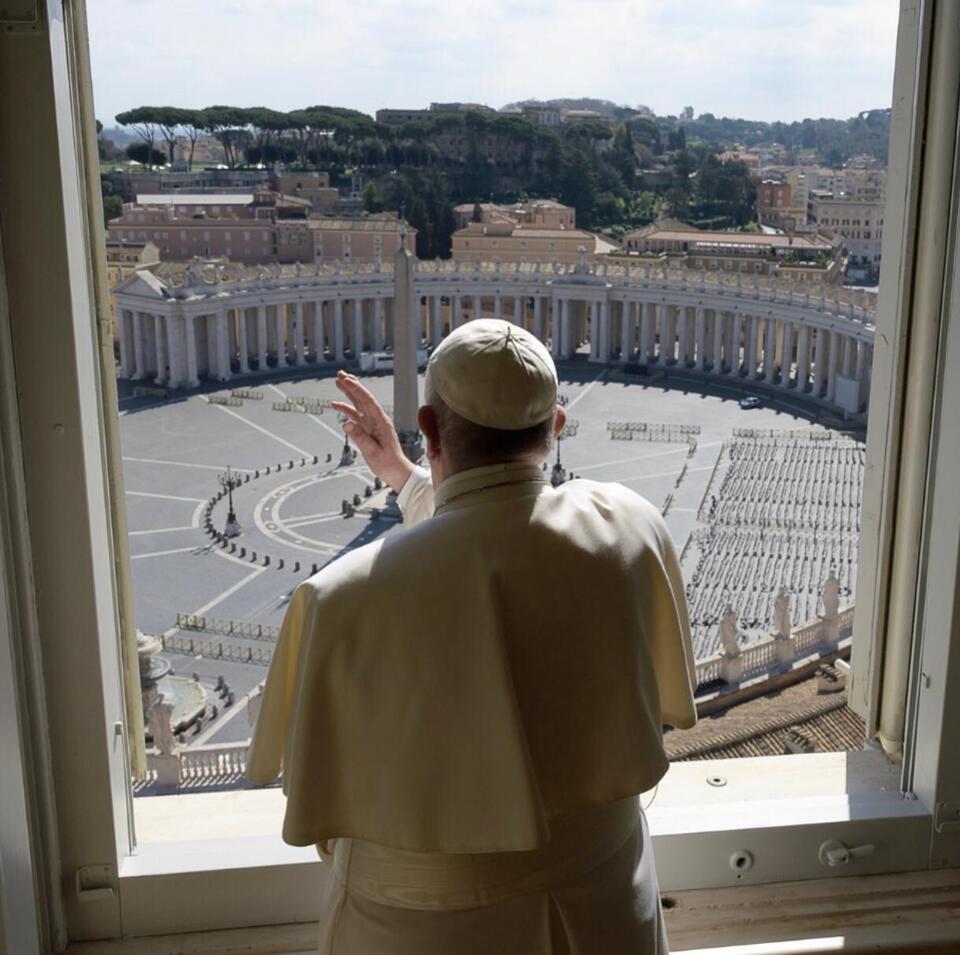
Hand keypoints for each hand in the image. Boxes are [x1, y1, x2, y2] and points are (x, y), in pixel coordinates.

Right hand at [332, 371, 414, 492]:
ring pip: (359, 404)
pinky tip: (337, 405)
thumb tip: (346, 423)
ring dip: (349, 393)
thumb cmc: (388, 463)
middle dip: (352, 385)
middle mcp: (377, 420)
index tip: (347, 380)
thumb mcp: (373, 452)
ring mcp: (372, 424)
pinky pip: (356, 416)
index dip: (357, 389)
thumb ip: (360, 437)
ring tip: (338, 382)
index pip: (368, 401)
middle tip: (340, 374)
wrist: (396, 471)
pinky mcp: (368, 429)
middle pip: (363, 398)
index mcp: (381, 422)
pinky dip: (346, 409)